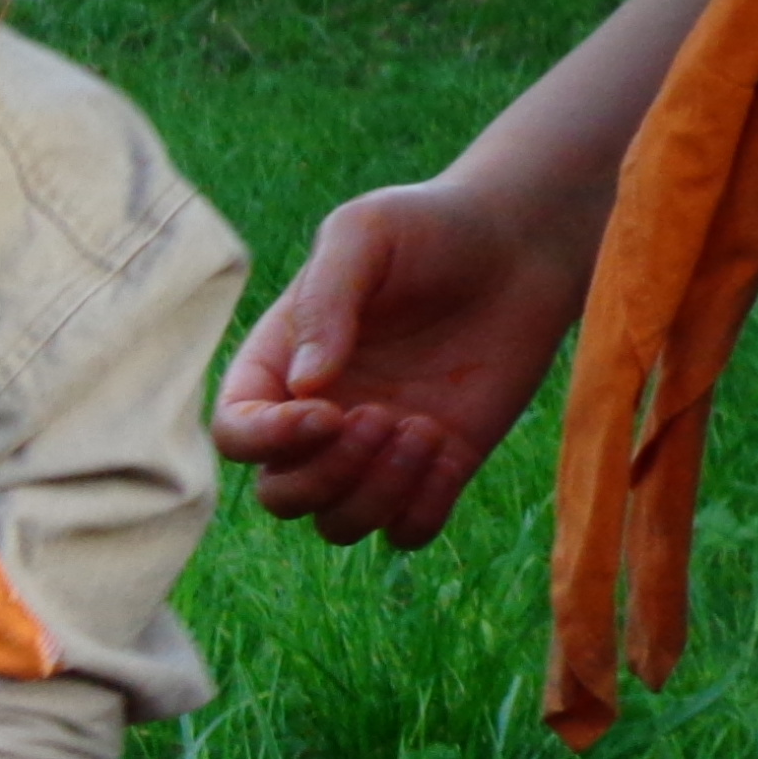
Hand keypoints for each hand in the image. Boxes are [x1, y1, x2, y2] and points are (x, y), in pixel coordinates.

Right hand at [210, 180, 592, 548]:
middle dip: (327, 475)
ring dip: (377, 493)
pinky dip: (421, 508)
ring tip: (423, 428)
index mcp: (280, 368)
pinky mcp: (438, 469)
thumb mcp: (364, 234)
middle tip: (382, 416)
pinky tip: (447, 445)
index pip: (237, 435)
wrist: (520, 242)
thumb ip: (325, 302)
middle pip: (282, 497)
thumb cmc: (430, 227)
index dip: (268, 440)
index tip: (328, 409)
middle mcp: (319, 421)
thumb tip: (306, 387)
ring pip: (340, 525)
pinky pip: (408, 531)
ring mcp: (376, 451)